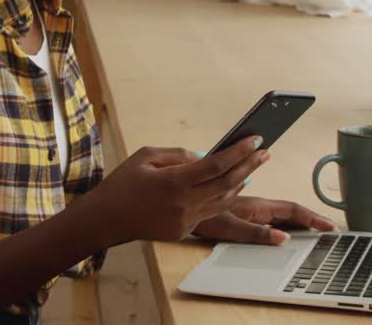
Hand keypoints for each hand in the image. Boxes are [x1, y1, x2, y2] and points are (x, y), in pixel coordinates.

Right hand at [78, 136, 269, 245]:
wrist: (107, 218)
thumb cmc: (123, 182)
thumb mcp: (146, 156)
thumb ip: (177, 154)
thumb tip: (205, 156)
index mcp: (173, 181)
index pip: (216, 164)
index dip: (239, 151)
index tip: (255, 140)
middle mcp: (183, 203)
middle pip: (227, 183)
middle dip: (250, 165)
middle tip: (264, 152)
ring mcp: (185, 220)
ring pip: (223, 200)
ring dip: (241, 182)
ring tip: (253, 166)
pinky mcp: (183, 231)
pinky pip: (210, 212)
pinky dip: (224, 197)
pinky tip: (231, 186)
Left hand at [193, 197, 336, 245]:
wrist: (183, 205)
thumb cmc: (204, 218)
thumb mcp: (231, 229)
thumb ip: (257, 233)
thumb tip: (283, 238)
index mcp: (258, 208)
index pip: (292, 210)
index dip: (312, 217)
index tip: (330, 225)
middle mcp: (257, 206)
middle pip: (289, 210)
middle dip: (310, 218)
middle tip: (329, 228)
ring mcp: (251, 208)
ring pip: (280, 212)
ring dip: (298, 217)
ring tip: (315, 226)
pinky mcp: (243, 212)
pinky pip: (270, 215)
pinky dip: (284, 220)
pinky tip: (287, 226)